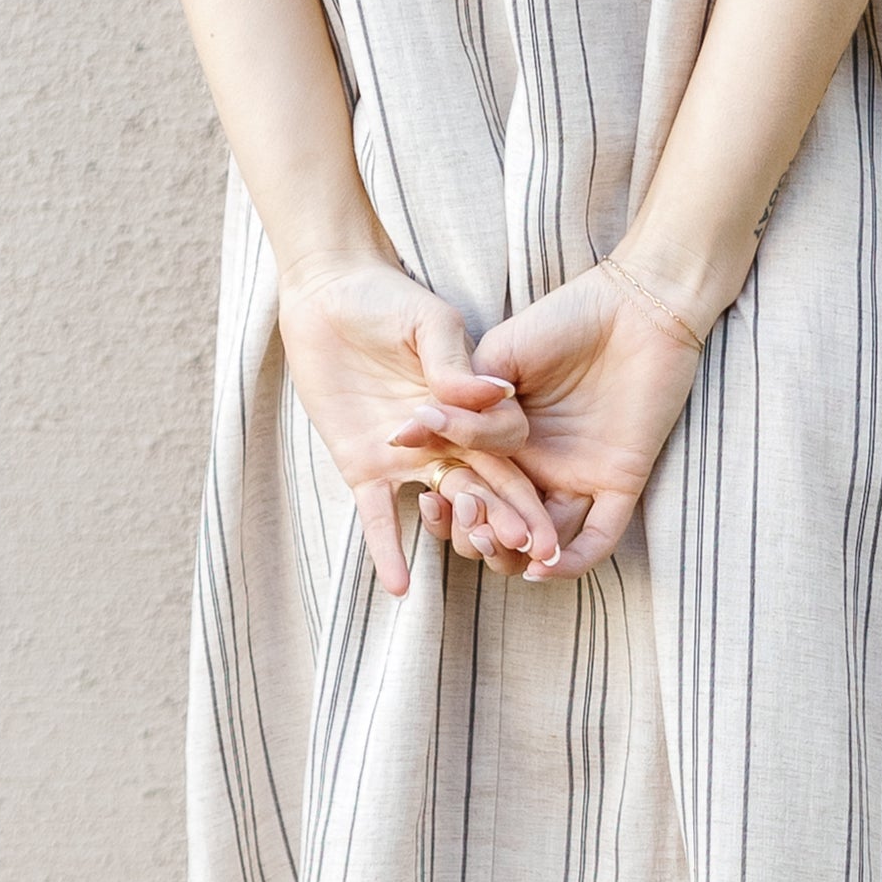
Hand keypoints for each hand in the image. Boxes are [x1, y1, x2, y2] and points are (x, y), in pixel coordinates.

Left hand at [276, 250, 568, 602]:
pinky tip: (399, 585)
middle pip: (486, 488)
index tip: (552, 520)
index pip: (510, 456)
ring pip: (444, 504)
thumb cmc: (387, 299)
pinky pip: (379, 516)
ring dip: (462, 530)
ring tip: (482, 550)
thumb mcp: (430, 323)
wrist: (329, 296)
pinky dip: (388, 549)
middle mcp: (446, 441)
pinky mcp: (363, 465)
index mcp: (472, 409)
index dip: (530, 489)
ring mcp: (406, 458)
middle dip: (511, 518)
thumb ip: (456, 362)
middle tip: (533, 551)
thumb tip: (495, 393)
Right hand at [451, 249, 718, 580]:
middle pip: (499, 523)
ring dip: (515, 554)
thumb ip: (464, 400)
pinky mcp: (619, 482)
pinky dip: (571, 561)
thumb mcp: (499, 357)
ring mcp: (577, 477)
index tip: (426, 499)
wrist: (635, 305)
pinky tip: (541, 566)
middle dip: (476, 533)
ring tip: (495, 544)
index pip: (468, 488)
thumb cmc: (564, 320)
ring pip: (541, 540)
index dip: (447, 503)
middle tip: (465, 522)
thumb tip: (411, 432)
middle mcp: (536, 467)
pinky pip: (597, 537)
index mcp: (501, 439)